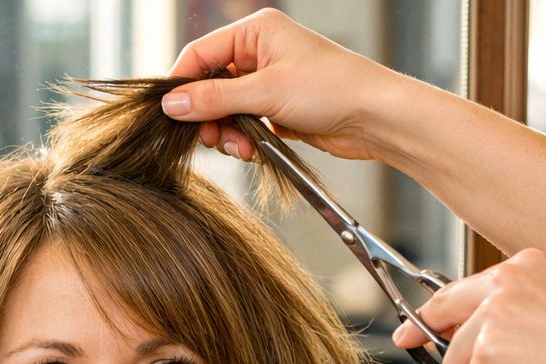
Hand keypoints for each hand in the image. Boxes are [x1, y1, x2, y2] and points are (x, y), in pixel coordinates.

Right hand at [162, 8, 406, 160]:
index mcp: (256, 32)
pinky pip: (242, 123)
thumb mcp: (266, 92)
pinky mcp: (276, 107)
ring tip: (240, 148)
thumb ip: (214, 99)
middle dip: (208, 115)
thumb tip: (171, 103)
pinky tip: (252, 150)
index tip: (170, 114)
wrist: (375, 117)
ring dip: (226, 132)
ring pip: (224, 108)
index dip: (182, 84)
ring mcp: (268, 81)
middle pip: (209, 85)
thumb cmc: (333, 89)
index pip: (200, 53)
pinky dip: (241, 138)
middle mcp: (260, 52)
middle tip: (210, 138)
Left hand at [394, 248, 545, 363]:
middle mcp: (507, 281)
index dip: (441, 307)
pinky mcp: (485, 353)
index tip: (419, 320)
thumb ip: (523, 316)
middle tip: (408, 343)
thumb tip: (486, 342)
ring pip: (458, 362)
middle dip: (422, 330)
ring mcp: (492, 315)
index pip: (470, 286)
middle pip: (444, 309)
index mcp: (530, 266)